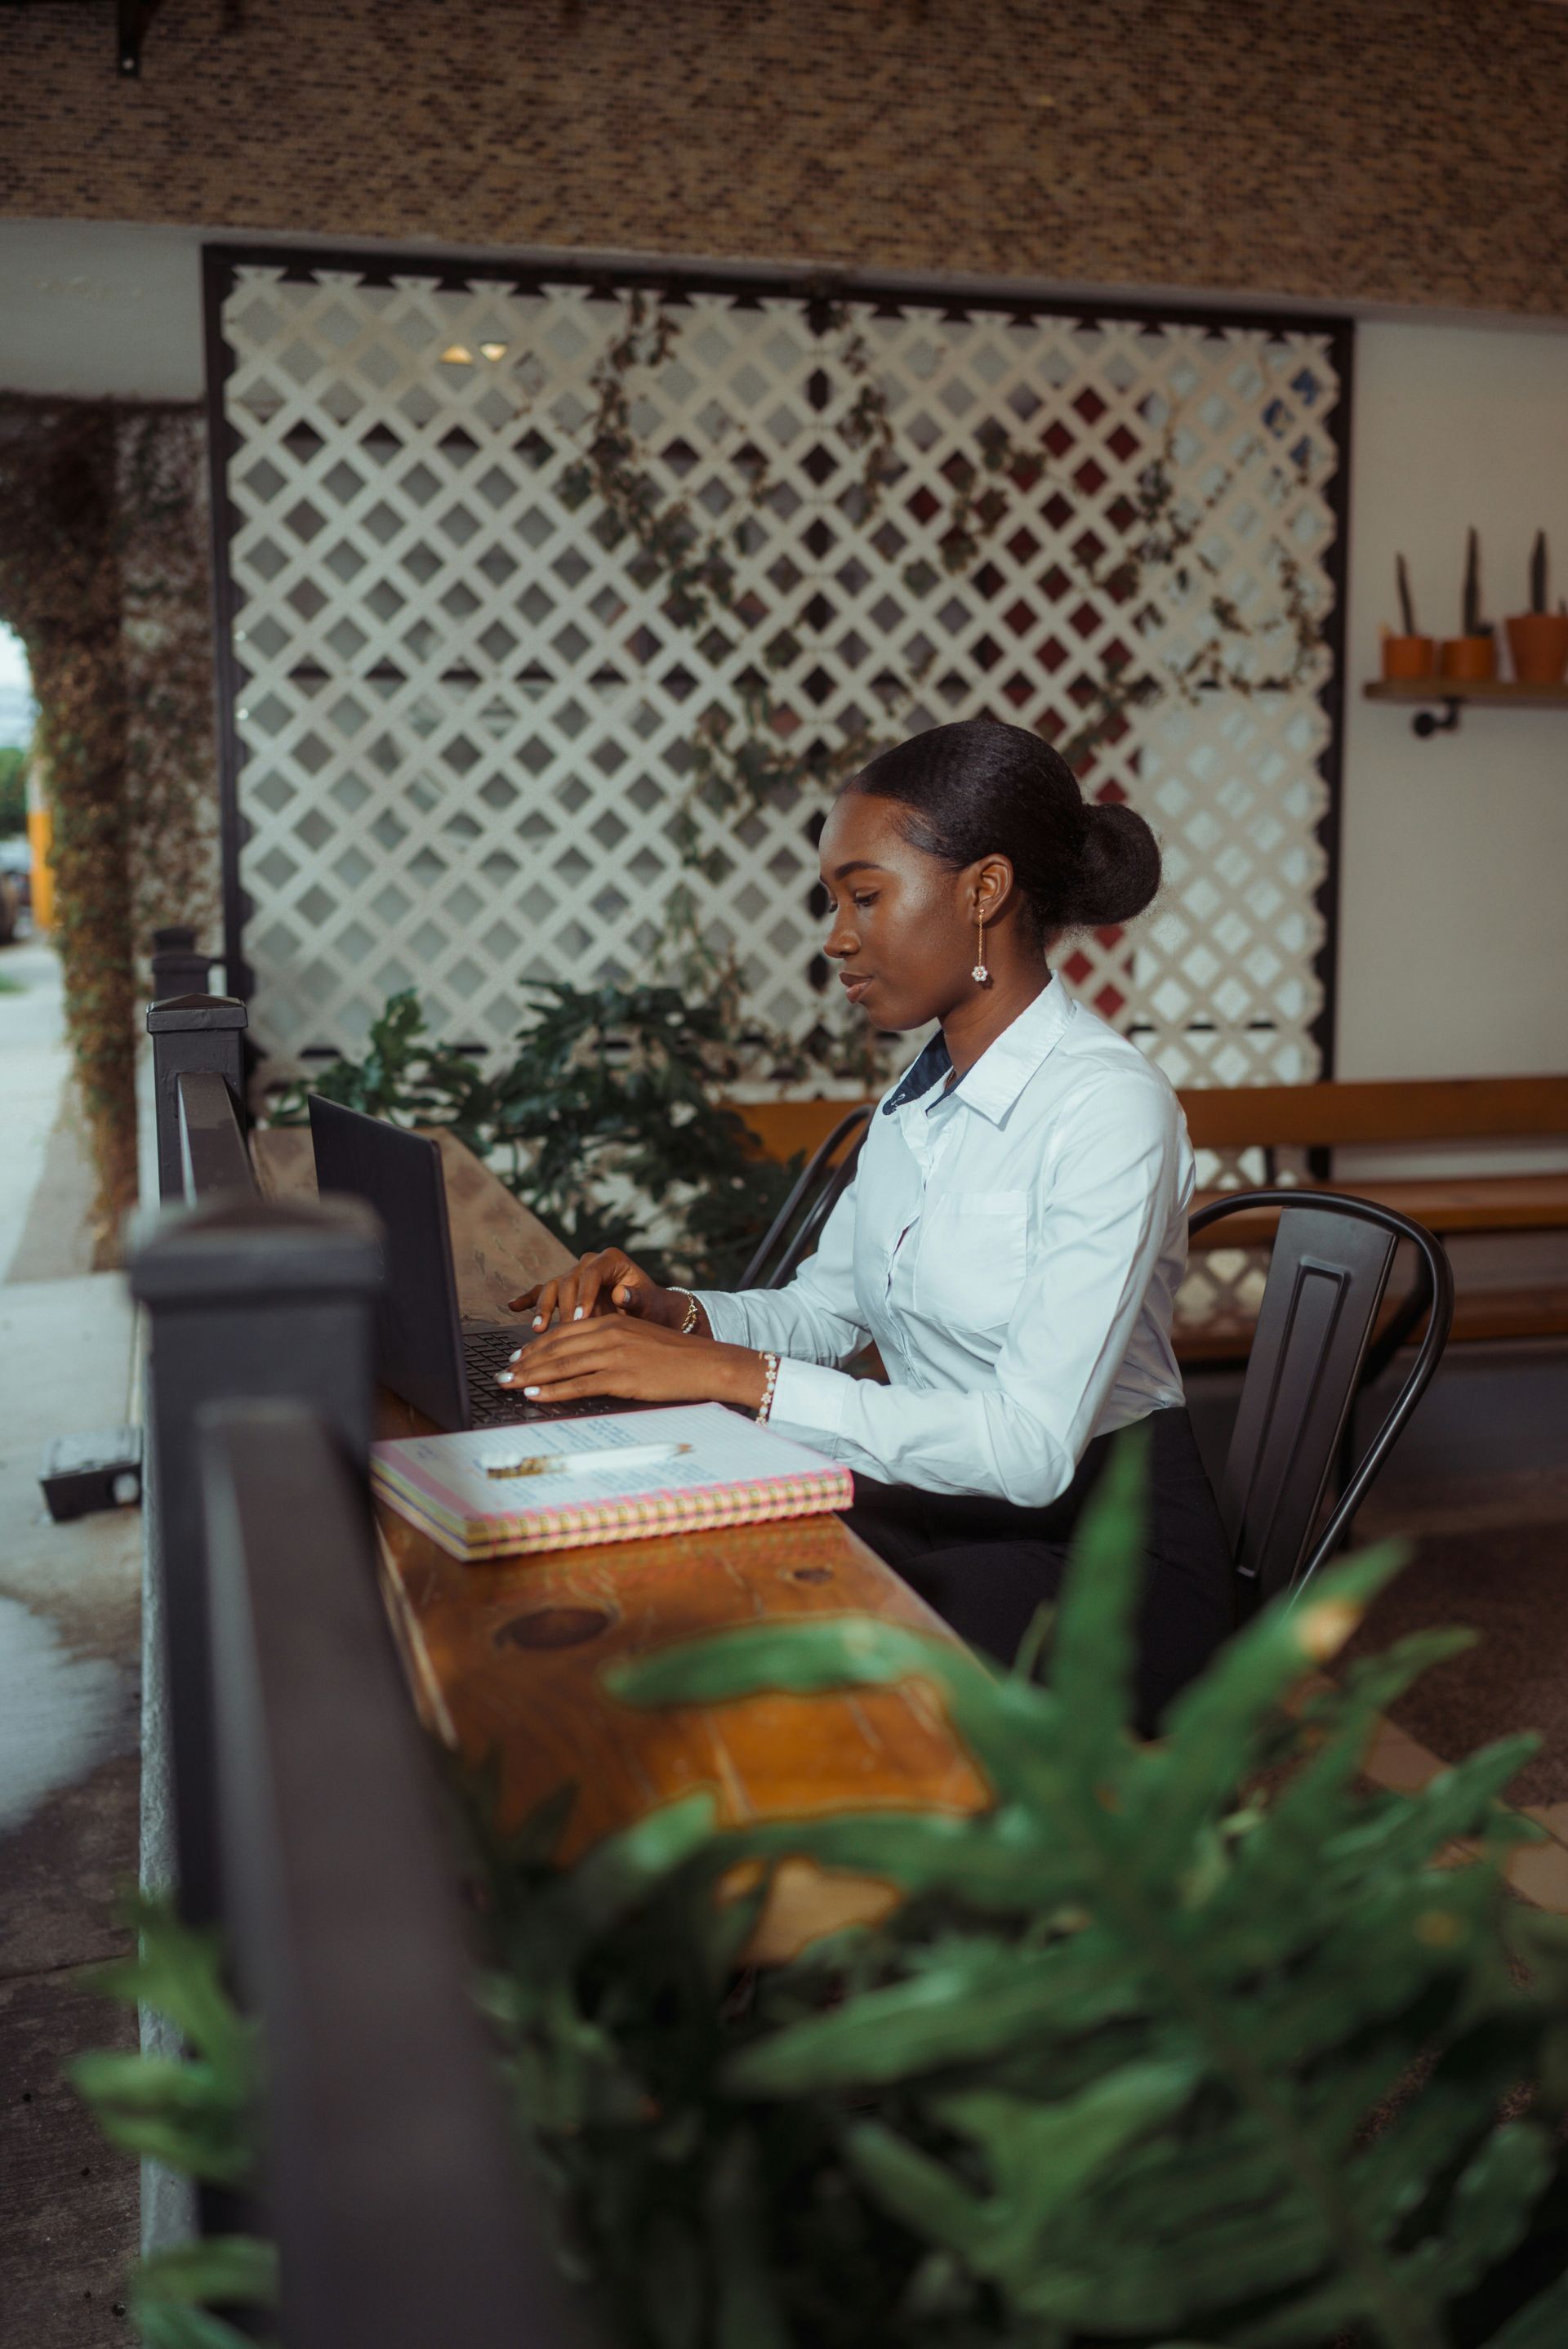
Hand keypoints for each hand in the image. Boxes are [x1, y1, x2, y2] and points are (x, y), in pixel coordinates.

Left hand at [497, 1314, 766, 1410]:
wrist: (707, 1363)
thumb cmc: (677, 1357)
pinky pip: (579, 1385)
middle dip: (524, 1362)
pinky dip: (553, 1391)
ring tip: (508, 1385)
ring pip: (561, 1365)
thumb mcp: (639, 1339)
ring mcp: (614, 1355)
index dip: (536, 1346)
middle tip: (502, 1373)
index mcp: (611, 1322)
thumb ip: (611, 1343)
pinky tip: (535, 1396)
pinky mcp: (622, 1377)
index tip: (516, 1356)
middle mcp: (608, 1334)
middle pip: (556, 1347)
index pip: (563, 1332)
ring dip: (530, 1376)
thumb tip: (584, 1358)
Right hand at [509, 1249, 693, 1333]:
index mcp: (611, 1260)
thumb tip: (622, 1293)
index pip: (591, 1274)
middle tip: (562, 1332)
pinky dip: (528, 1299)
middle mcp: (589, 1263)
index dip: (584, 1296)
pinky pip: (543, 1292)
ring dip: (543, 1308)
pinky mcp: (565, 1290)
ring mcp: (575, 1275)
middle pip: (568, 1281)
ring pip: (553, 1288)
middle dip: (564, 1308)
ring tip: (538, 1329)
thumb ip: (637, 1298)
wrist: (650, 1312)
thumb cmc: (652, 1307)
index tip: (581, 1319)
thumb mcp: (650, 1304)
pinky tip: (513, 1306)